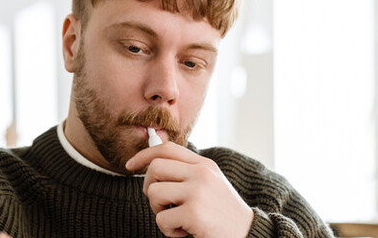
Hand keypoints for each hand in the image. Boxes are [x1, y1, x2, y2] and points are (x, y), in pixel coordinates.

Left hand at [125, 142, 253, 237]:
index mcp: (204, 165)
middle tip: (162, 204)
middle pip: (155, 168)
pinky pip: (161, 219)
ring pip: (154, 193)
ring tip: (177, 219)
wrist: (247, 234)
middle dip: (149, 188)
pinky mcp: (194, 213)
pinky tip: (185, 232)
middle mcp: (201, 174)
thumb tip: (153, 165)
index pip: (167, 148)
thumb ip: (188, 172)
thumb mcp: (210, 184)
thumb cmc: (223, 213)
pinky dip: (169, 231)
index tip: (130, 166)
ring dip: (159, 211)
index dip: (143, 155)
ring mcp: (197, 192)